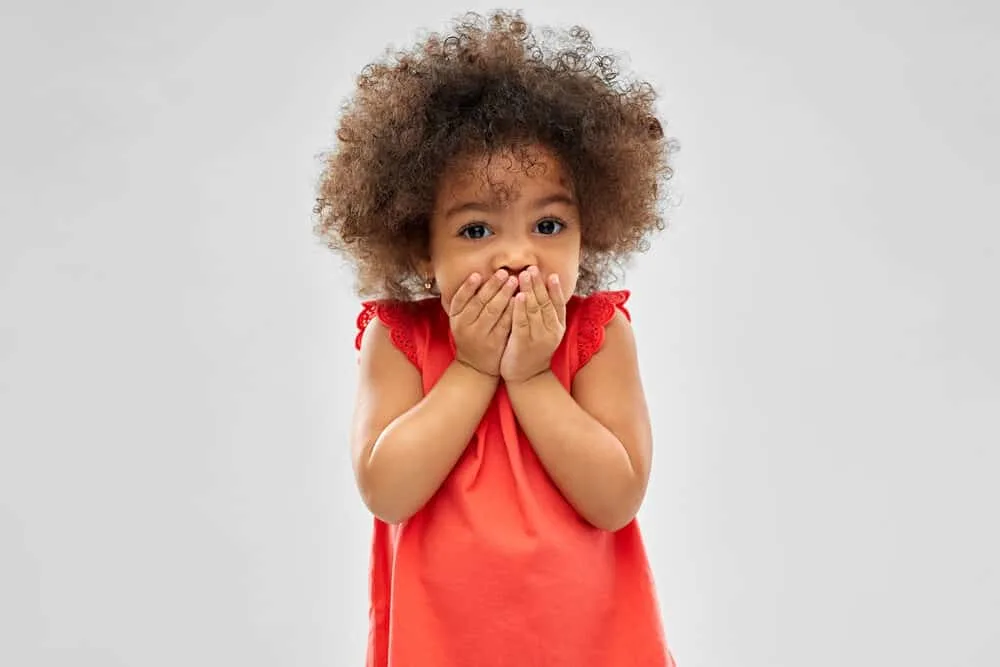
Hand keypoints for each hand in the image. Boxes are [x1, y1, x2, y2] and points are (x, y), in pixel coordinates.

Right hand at [449, 269, 517, 376]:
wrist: (475, 367)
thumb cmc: (470, 337)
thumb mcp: (462, 321)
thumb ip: (467, 302)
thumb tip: (479, 276)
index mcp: (456, 319)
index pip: (460, 299)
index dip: (468, 286)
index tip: (478, 274)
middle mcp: (466, 327)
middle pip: (480, 302)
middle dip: (492, 286)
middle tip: (504, 272)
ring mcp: (481, 335)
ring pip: (493, 311)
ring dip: (504, 294)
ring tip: (514, 281)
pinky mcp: (496, 342)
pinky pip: (505, 322)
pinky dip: (512, 309)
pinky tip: (520, 299)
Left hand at [499, 266, 566, 382]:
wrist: (527, 379)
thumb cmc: (533, 351)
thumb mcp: (545, 332)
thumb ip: (546, 314)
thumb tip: (544, 290)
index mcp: (558, 327)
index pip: (558, 304)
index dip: (555, 288)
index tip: (551, 274)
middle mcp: (551, 331)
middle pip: (545, 303)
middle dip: (538, 284)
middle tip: (531, 268)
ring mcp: (538, 338)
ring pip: (534, 310)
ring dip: (529, 290)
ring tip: (524, 275)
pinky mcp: (523, 343)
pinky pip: (522, 322)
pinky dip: (520, 308)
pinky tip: (517, 296)